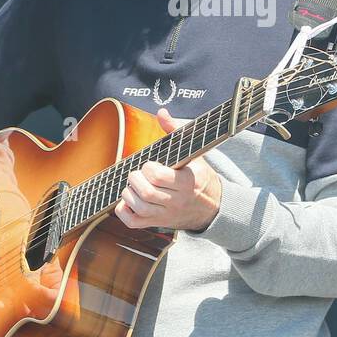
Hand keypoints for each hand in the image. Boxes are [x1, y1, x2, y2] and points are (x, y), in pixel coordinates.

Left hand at [114, 108, 221, 232]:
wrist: (212, 207)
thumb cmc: (200, 176)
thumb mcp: (194, 153)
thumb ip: (176, 132)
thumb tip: (162, 113)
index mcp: (188, 182)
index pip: (159, 177)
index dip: (148, 168)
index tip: (151, 164)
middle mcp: (178, 201)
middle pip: (146, 192)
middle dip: (136, 178)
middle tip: (139, 173)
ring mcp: (167, 215)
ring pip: (139, 207)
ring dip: (129, 193)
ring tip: (134, 184)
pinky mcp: (158, 224)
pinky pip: (134, 223)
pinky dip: (124, 210)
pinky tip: (128, 199)